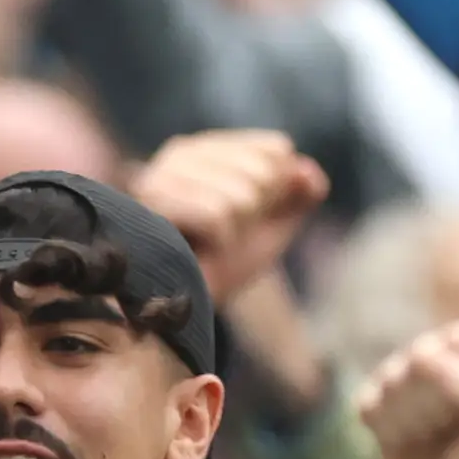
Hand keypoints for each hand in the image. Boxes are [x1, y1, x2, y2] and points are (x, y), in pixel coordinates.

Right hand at [133, 129, 330, 302]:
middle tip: (224, 235)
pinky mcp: (150, 204)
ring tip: (209, 243)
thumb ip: (301, 193)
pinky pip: (218, 215)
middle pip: (263, 172)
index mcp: (212, 148)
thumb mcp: (274, 224)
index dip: (277, 193)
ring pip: (242, 196)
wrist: (183, 311)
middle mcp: (182, 152)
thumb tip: (307, 172)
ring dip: (236, 232)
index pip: (277, 149)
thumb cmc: (224, 262)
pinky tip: (198, 250)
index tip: (246, 218)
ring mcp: (161, 174)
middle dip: (255, 215)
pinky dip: (220, 242)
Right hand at [359, 318, 458, 458]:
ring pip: (392, 379)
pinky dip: (386, 430)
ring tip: (433, 438)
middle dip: (434, 405)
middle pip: (423, 357)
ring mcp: (418, 370)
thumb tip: (421, 354)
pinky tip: (406, 443)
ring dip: (411, 421)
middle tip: (455, 433)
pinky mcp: (385, 396)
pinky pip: (369, 402)